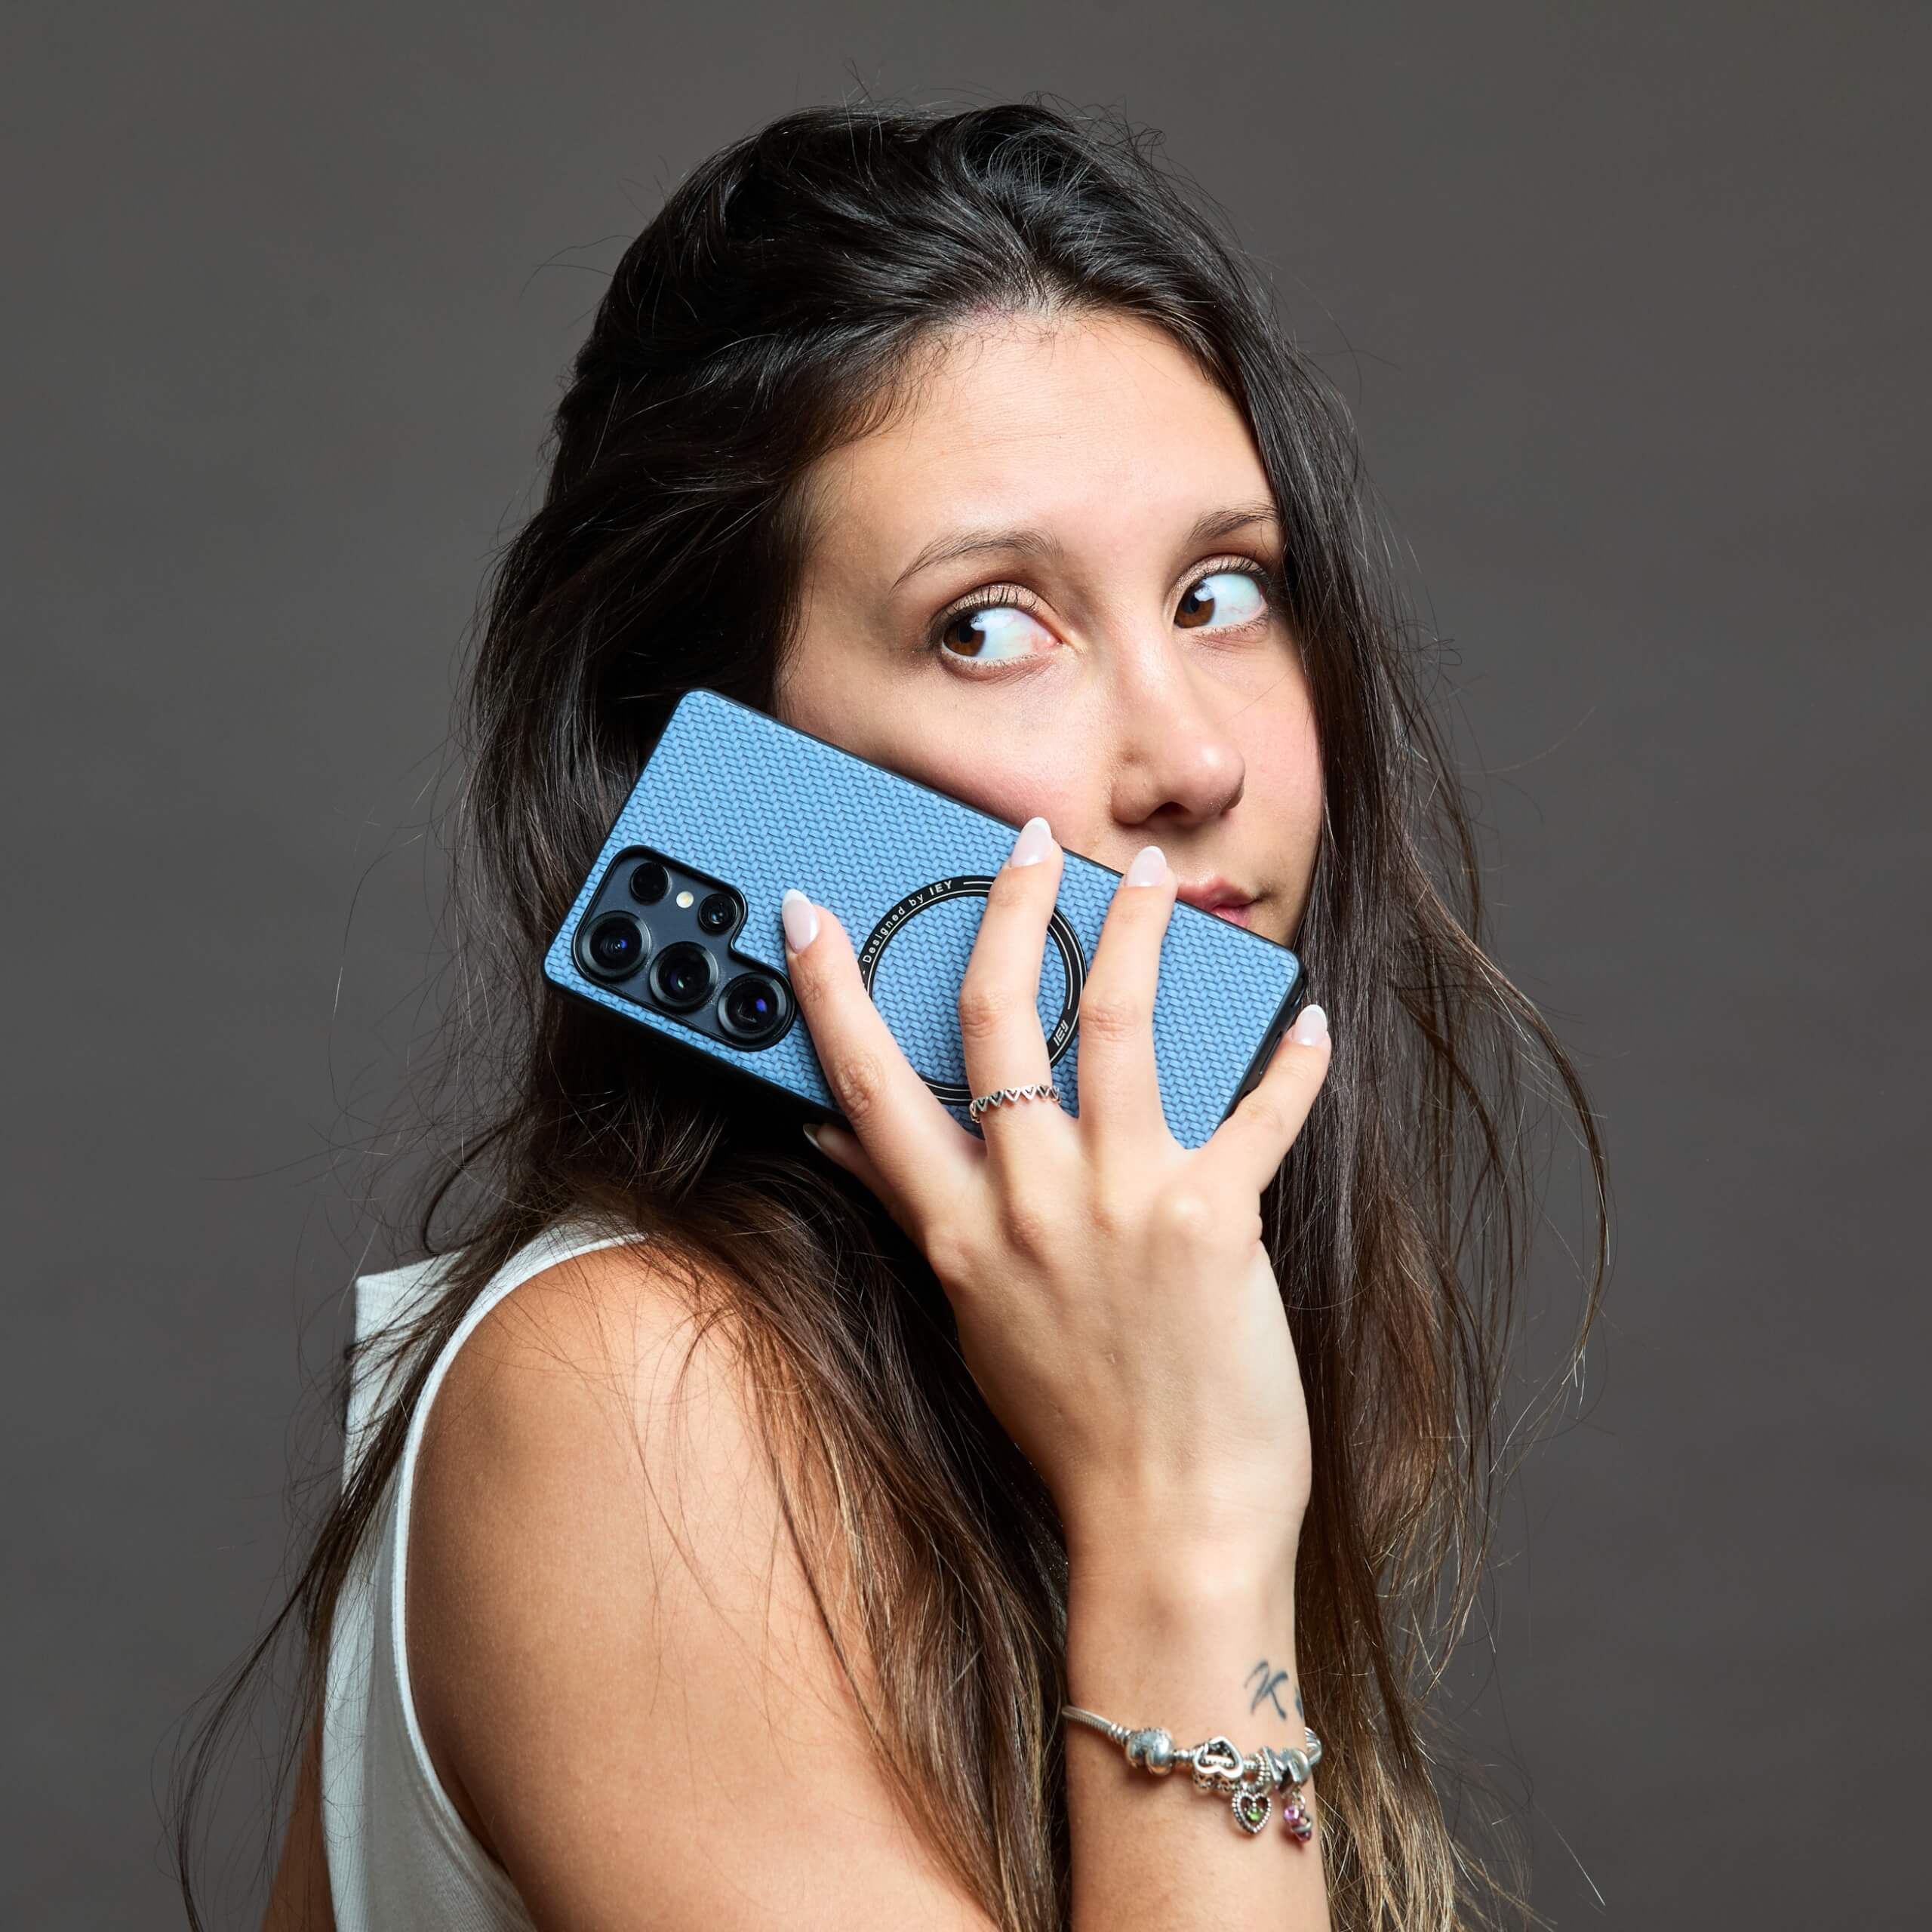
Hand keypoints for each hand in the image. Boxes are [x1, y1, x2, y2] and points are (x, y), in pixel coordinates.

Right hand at [780, 816, 1331, 1573]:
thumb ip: (915, 1213)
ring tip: (1150, 876)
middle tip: (1031, 844)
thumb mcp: (970, 1317)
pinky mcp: (1216, 1217)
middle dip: (1009, 910)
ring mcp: (1121, 1204)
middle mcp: (1029, 1202)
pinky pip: (1259, 1109)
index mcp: (960, 1230)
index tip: (812, 913)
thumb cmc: (1073, 1427)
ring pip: (1116, 1023)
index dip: (833, 990)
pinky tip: (1307, 1019)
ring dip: (1133, 933)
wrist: (1170, 1526)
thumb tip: (836, 1136)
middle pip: (995, 1018)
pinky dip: (1291, 1058)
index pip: (872, 1085)